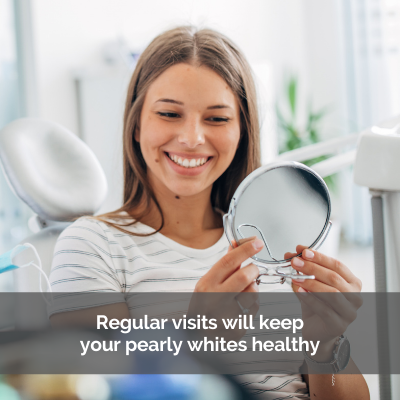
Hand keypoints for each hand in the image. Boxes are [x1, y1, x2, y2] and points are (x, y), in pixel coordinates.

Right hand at [189, 237, 262, 340]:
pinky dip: (252, 305)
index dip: (245, 250)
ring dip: (254, 289)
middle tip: (252, 270)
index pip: (227, 262)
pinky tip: (242, 308)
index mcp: (206, 284)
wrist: (197, 336)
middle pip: (244, 276)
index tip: (257, 243)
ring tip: (244, 293)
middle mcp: (213, 300)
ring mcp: (225, 317)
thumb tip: (236, 244)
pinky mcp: (237, 330)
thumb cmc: (204, 305)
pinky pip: (255, 309)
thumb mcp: (208, 283)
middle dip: (253, 270)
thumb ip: (224, 266)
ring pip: (253, 293)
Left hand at [285, 245, 362, 359]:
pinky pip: (323, 309)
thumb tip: (292, 253)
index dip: (320, 257)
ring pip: (331, 293)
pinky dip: (309, 298)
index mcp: (352, 283)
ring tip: (295, 276)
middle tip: (295, 262)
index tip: (303, 251)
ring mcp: (350, 312)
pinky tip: (299, 290)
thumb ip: (305, 269)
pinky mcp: (339, 325)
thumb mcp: (311, 283)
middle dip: (312, 268)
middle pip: (334, 278)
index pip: (337, 265)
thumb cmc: (317, 304)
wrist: (316, 330)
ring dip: (310, 282)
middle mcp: (355, 296)